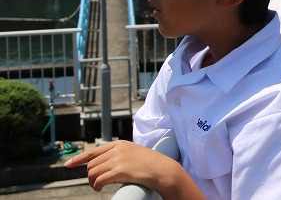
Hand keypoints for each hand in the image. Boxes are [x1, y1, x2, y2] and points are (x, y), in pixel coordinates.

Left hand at [64, 140, 186, 193]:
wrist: (161, 169)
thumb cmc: (149, 164)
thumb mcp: (132, 152)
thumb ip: (118, 154)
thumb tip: (101, 163)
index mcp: (119, 144)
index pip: (93, 151)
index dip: (78, 158)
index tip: (68, 164)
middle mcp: (117, 149)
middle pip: (92, 164)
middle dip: (90, 175)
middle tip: (96, 183)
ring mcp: (118, 159)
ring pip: (93, 172)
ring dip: (92, 182)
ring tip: (98, 187)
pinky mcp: (120, 170)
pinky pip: (100, 180)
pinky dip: (97, 186)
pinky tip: (100, 188)